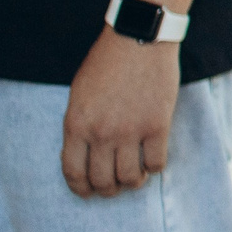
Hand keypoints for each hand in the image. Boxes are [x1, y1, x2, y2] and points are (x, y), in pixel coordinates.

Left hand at [61, 29, 181, 196]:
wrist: (138, 39)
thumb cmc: (106, 63)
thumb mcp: (79, 95)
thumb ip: (80, 126)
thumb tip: (86, 155)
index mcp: (76, 125)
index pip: (74, 173)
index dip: (81, 189)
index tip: (88, 192)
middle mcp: (101, 133)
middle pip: (103, 181)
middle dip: (108, 190)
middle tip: (114, 186)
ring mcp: (130, 131)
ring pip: (130, 177)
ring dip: (132, 182)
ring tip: (136, 177)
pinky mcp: (157, 125)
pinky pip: (157, 163)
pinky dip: (154, 168)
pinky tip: (153, 160)